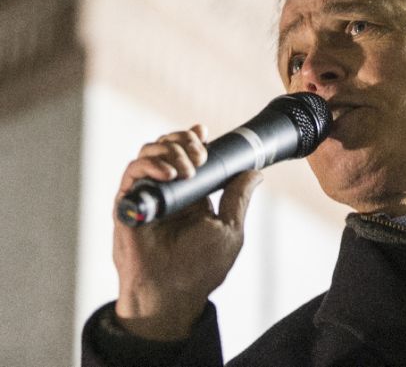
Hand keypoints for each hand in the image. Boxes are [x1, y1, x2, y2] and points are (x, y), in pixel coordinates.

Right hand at [112, 124, 262, 339]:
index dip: (193, 138)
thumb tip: (255, 173)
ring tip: (188, 169)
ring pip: (149, 152)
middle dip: (184, 141)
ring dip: (170, 150)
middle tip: (200, 155)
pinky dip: (151, 165)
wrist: (172, 293)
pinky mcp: (128, 203)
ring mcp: (146, 194)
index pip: (188, 154)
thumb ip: (238, 198)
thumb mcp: (229, 228)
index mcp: (191, 194)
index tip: (205, 134)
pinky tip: (171, 175)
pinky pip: (133, 172)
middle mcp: (167, 190)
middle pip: (167, 146)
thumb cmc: (200, 268)